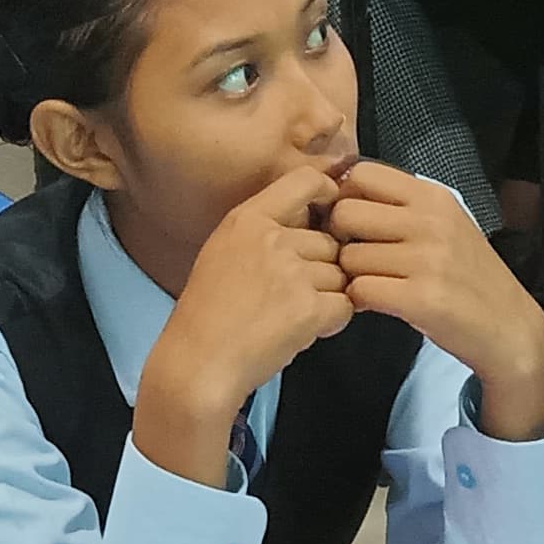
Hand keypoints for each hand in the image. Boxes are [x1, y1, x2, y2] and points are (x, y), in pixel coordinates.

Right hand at [141, 163, 349, 482]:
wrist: (198, 362)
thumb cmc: (208, 313)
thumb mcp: (224, 250)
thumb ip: (264, 230)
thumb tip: (315, 221)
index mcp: (248, 219)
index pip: (308, 180)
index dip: (330, 195)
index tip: (330, 216)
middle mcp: (272, 239)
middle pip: (330, 241)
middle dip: (323, 268)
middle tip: (290, 295)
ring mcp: (292, 272)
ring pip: (340, 274)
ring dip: (327, 296)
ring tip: (290, 315)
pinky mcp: (309, 308)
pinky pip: (345, 305)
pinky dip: (332, 321)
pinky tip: (302, 331)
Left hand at [326, 161, 543, 429]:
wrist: (509, 326)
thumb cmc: (468, 274)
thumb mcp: (444, 224)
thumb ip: (401, 206)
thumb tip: (340, 195)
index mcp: (433, 196)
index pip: (362, 174)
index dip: (346, 198)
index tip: (355, 224)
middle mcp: (431, 221)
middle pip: (345, 213)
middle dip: (340, 238)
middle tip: (355, 257)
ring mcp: (428, 259)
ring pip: (348, 256)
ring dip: (350, 275)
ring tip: (371, 284)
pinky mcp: (422, 299)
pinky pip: (360, 291)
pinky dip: (359, 301)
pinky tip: (376, 304)